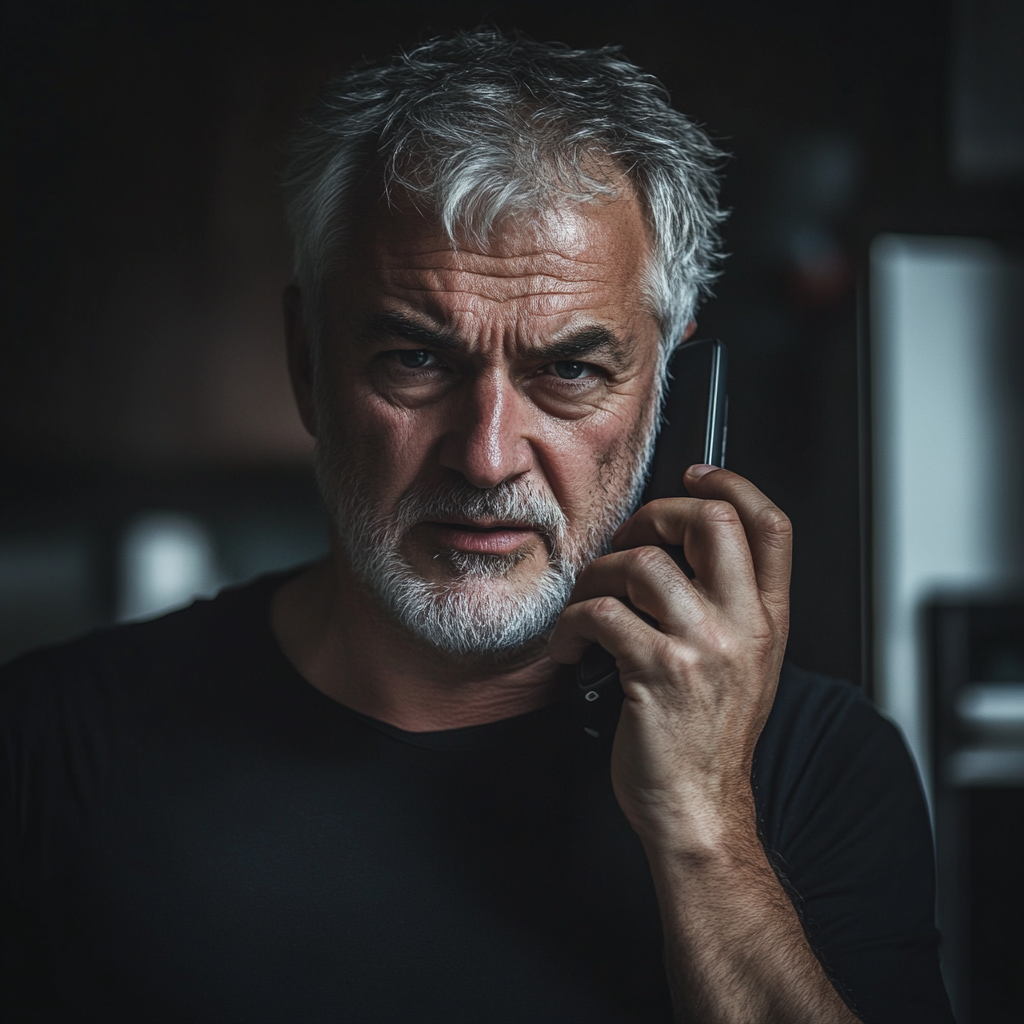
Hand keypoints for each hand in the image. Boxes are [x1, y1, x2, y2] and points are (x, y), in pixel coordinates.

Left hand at [548, 465, 791, 849]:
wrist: (699, 811)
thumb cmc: (707, 740)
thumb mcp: (743, 667)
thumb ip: (726, 608)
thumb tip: (678, 550)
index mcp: (767, 620)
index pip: (771, 525)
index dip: (732, 484)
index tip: (695, 474)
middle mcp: (744, 627)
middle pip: (710, 521)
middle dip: (654, 514)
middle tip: (627, 541)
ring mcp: (704, 649)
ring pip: (643, 564)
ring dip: (597, 576)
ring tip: (586, 604)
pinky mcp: (657, 673)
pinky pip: (601, 613)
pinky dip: (571, 623)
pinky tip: (569, 645)